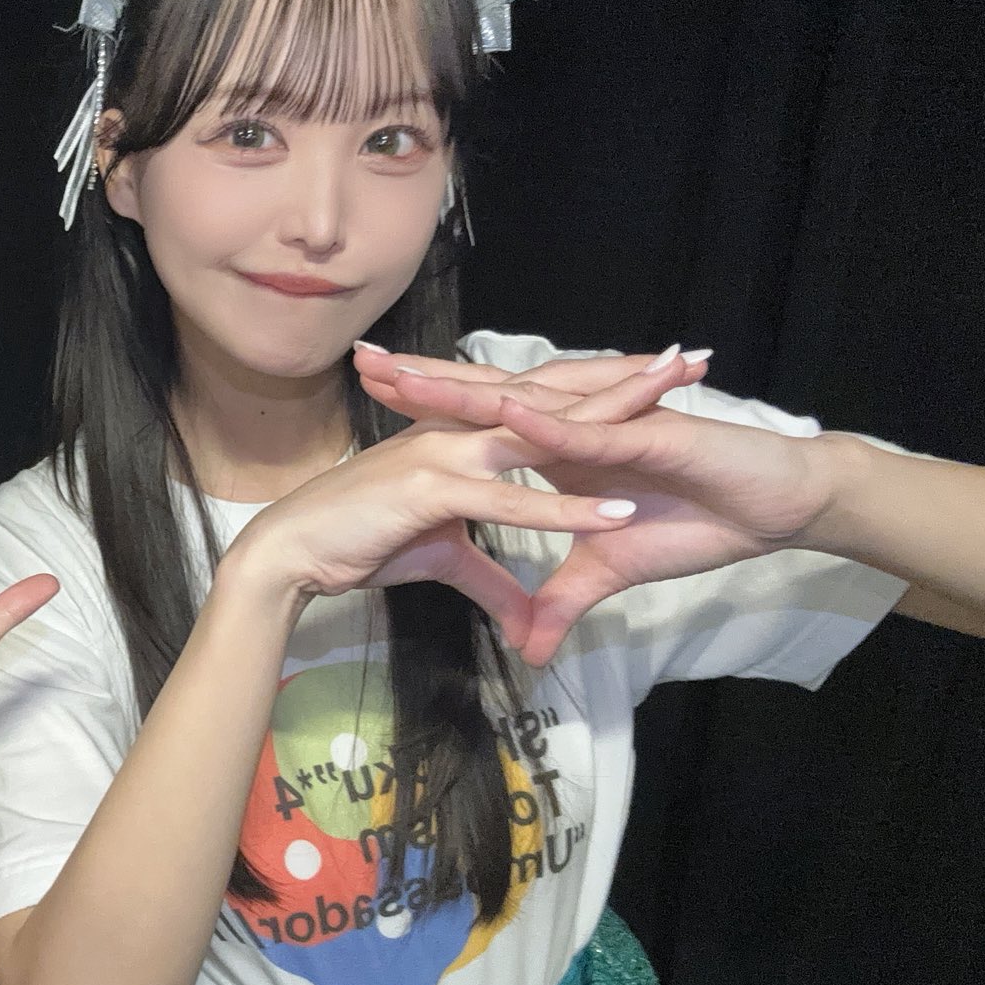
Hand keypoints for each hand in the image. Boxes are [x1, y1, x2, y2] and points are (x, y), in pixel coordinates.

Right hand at [223, 359, 688, 647]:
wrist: (291, 551)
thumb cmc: (356, 543)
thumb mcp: (441, 560)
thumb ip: (493, 580)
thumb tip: (530, 622)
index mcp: (463, 434)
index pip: (545, 403)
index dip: (602, 388)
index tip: (661, 376)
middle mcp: (459, 431)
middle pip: (557, 399)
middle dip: (627, 382)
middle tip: (692, 361)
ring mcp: (446, 454)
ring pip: (543, 435)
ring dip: (610, 426)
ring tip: (676, 417)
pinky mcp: (433, 490)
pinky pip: (512, 500)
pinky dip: (565, 508)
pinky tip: (616, 513)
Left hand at [359, 354, 832, 664]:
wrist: (775, 505)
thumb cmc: (700, 523)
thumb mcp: (610, 569)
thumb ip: (561, 600)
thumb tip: (526, 647)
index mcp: (560, 445)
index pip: (480, 422)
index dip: (425, 408)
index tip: (364, 397)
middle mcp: (576, 424)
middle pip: (487, 396)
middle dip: (424, 380)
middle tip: (360, 359)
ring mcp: (610, 424)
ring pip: (528, 401)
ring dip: (467, 390)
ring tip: (408, 376)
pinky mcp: (649, 434)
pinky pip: (590, 430)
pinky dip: (548, 424)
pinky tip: (505, 414)